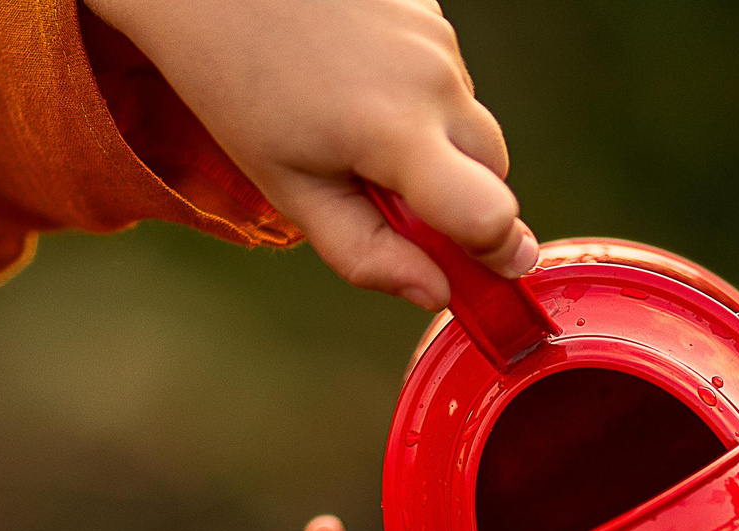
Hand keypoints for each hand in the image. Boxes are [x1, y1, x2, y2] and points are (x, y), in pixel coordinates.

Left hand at [85, 0, 535, 307]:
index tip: (492, 266)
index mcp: (395, 135)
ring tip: (354, 117)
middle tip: (383, 190)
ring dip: (434, 138)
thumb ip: (366, 252)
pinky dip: (417, 90)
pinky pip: (447, 73)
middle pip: (493, 170)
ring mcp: (436, 37)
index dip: (498, 252)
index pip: (490, 214)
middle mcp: (432, 80)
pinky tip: (358, 74)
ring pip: (467, 119)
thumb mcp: (289, 189)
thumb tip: (436, 293)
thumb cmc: (240, 88)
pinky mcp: (430, 7)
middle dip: (460, 195)